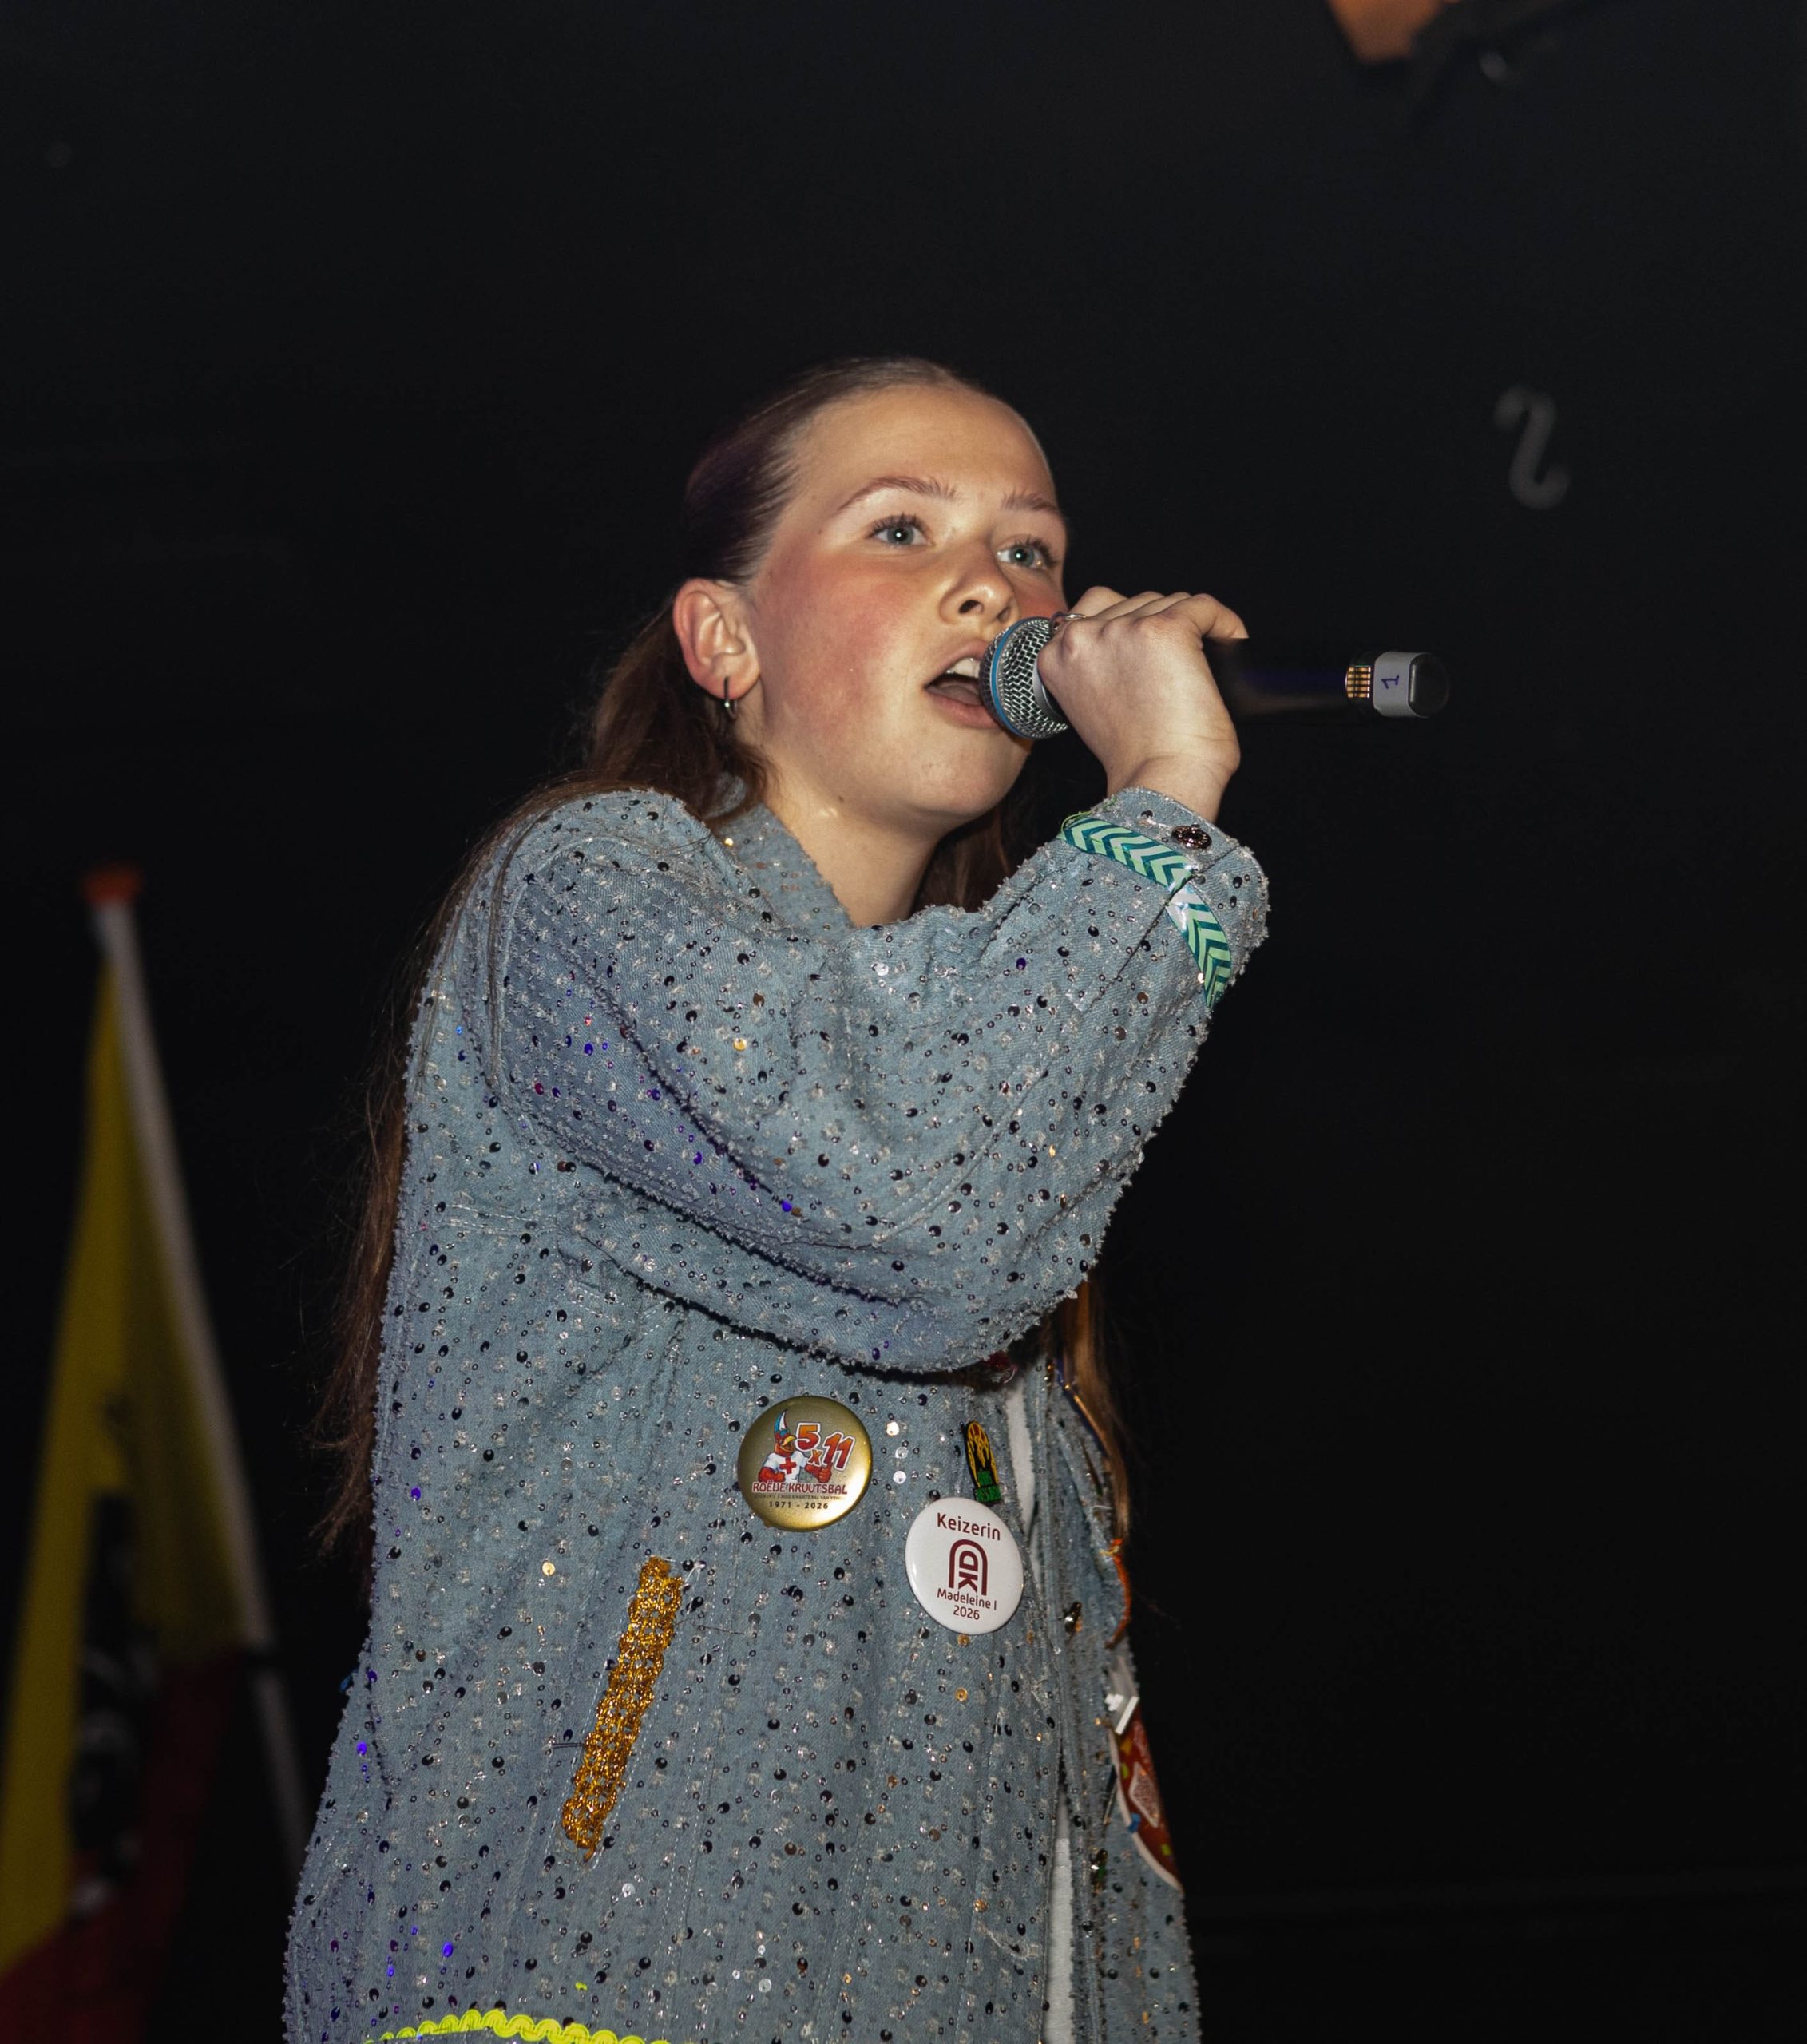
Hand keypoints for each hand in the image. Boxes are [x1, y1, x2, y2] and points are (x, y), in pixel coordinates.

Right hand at [1036, 587, 1245, 820]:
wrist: (1159, 782)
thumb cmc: (1133, 760)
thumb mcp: (1091, 706)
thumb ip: (1096, 667)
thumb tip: (1129, 644)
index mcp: (1054, 657)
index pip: (1090, 611)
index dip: (1126, 627)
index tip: (1148, 652)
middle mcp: (1082, 637)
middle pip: (1133, 603)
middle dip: (1159, 627)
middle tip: (1180, 665)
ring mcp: (1123, 630)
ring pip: (1168, 602)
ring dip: (1191, 627)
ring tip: (1205, 662)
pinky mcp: (1166, 629)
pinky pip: (1204, 607)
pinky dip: (1223, 623)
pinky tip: (1231, 643)